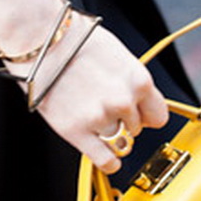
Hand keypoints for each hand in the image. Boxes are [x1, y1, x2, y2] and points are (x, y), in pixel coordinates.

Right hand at [29, 19, 168, 173]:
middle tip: (102, 107)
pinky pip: (105, 160)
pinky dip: (108, 162)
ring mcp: (100, 118)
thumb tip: (135, 100)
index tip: (138, 116)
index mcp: (138, 80)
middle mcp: (123, 101)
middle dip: (123, 121)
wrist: (41, 38)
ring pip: (119, 143)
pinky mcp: (77, 131)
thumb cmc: (74, 39)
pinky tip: (104, 156)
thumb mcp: (116, 54)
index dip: (146, 116)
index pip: (159, 116)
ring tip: (92, 118)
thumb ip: (129, 81)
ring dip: (109, 135)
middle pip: (137, 129)